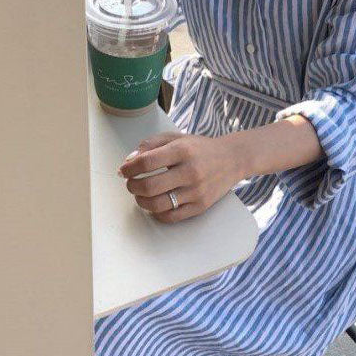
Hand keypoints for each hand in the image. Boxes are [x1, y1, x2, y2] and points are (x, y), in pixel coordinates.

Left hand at [119, 131, 241, 222]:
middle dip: (132, 186)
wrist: (232, 160)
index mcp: (182, 150)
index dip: (129, 168)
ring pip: (157, 205)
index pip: (146, 162)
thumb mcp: (176, 138)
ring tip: (140, 195)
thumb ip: (150, 145)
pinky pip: (170, 217)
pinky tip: (155, 204)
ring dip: (141, 201)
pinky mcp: (200, 206)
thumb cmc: (199, 149)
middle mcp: (190, 172)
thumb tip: (129, 161)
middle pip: (149, 186)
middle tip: (130, 183)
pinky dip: (156, 212)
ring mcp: (196, 191)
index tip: (123, 170)